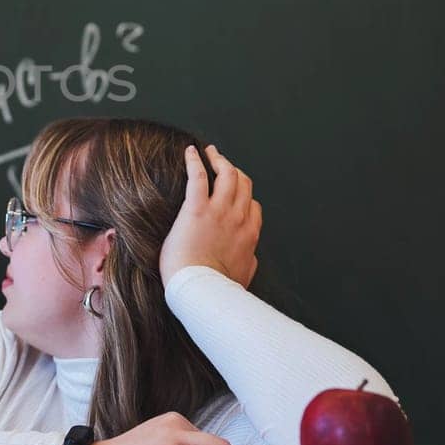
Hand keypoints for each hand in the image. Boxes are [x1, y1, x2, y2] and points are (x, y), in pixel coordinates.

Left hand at [158, 145, 261, 287]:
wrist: (204, 292)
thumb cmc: (218, 289)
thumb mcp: (244, 276)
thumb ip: (248, 262)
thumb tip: (250, 258)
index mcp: (249, 235)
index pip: (253, 207)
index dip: (245, 196)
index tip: (236, 193)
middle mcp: (238, 218)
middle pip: (244, 184)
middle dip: (235, 170)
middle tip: (224, 163)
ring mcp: (219, 212)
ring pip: (228, 175)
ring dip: (220, 160)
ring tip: (210, 152)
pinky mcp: (196, 210)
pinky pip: (198, 177)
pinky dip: (196, 161)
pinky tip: (191, 152)